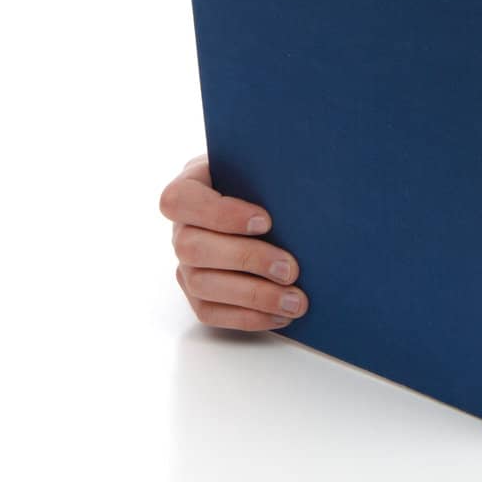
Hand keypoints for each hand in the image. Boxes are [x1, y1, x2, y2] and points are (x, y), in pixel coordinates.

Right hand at [159, 153, 309, 331]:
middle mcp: (179, 228)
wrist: (261, 205)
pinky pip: (211, 312)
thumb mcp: (257, 165)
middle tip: (290, 269)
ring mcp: (184, 265)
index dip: (220, 213)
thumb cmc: (258, 181)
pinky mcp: (196, 295)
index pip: (181, 200)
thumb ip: (265, 172)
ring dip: (253, 295)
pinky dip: (248, 316)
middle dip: (247, 260)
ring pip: (202, 285)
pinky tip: (280, 314)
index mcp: (187, 188)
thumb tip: (303, 181)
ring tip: (295, 299)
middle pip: (193, 248)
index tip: (266, 221)